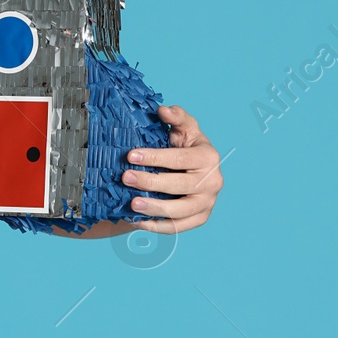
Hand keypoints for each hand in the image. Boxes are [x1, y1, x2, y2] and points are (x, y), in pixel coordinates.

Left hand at [122, 104, 221, 234]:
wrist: (196, 169)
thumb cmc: (186, 145)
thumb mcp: (184, 127)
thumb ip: (176, 116)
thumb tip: (163, 110)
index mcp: (209, 157)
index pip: (180, 159)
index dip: (155, 158)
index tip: (130, 155)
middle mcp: (213, 182)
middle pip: (179, 186)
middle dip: (150, 182)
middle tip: (125, 177)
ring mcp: (208, 203)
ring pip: (180, 211)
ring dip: (154, 208)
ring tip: (132, 204)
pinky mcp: (200, 218)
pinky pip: (177, 227)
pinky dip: (156, 226)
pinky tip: (136, 221)